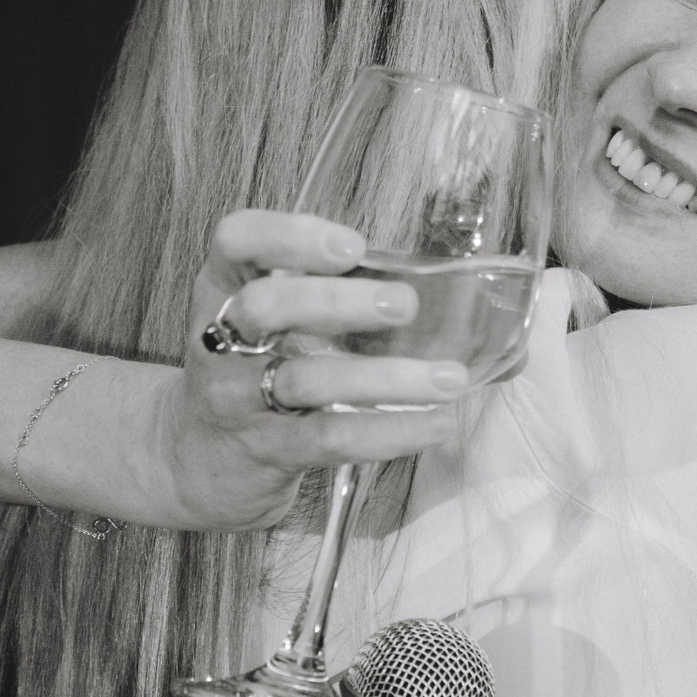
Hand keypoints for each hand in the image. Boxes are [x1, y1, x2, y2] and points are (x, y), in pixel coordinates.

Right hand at [155, 211, 471, 529]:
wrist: (196, 461)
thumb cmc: (262, 374)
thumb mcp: (287, 327)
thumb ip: (362, 306)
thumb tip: (501, 332)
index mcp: (226, 287)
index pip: (235, 240)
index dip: (288, 235)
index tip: (351, 246)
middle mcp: (222, 338)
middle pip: (265, 307)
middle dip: (337, 302)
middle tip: (405, 304)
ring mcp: (237, 398)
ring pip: (305, 380)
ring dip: (384, 378)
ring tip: (448, 379)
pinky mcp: (265, 450)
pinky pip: (327, 438)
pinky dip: (387, 432)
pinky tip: (434, 424)